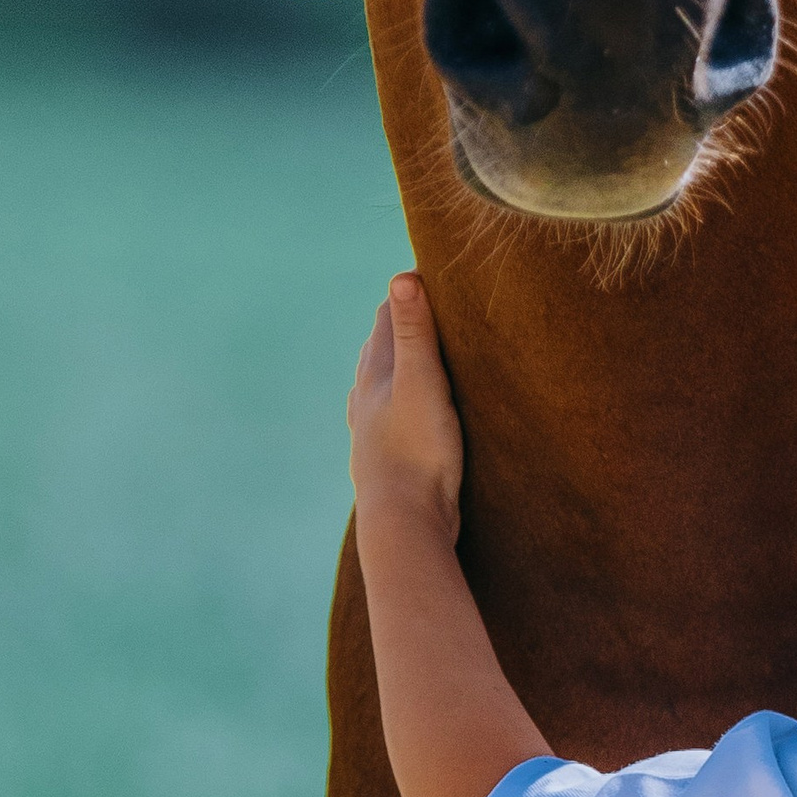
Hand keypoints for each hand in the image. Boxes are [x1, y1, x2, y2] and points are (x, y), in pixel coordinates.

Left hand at [348, 273, 464, 538]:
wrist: (403, 520)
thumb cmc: (416, 449)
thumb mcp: (423, 382)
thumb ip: (414, 332)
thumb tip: (401, 276)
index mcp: (375, 373)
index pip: (387, 318)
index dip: (407, 296)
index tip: (431, 278)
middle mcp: (365, 396)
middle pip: (379, 348)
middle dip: (400, 327)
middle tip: (429, 309)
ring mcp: (369, 428)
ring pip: (377, 384)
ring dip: (394, 365)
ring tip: (412, 356)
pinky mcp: (382, 456)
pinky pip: (384, 417)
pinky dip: (394, 402)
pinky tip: (398, 414)